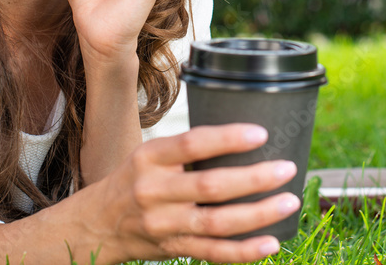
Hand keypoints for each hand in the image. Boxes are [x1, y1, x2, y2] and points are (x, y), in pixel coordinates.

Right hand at [86, 123, 300, 262]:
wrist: (96, 224)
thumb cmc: (134, 180)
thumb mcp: (149, 155)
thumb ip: (186, 149)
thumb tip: (244, 137)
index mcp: (150, 158)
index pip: (192, 144)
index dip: (228, 139)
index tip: (261, 133)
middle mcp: (155, 191)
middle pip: (210, 186)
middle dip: (253, 179)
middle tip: (287, 169)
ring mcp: (164, 224)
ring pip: (217, 223)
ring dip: (258, 214)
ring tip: (289, 201)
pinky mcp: (173, 249)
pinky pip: (213, 253)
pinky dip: (244, 251)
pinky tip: (271, 243)